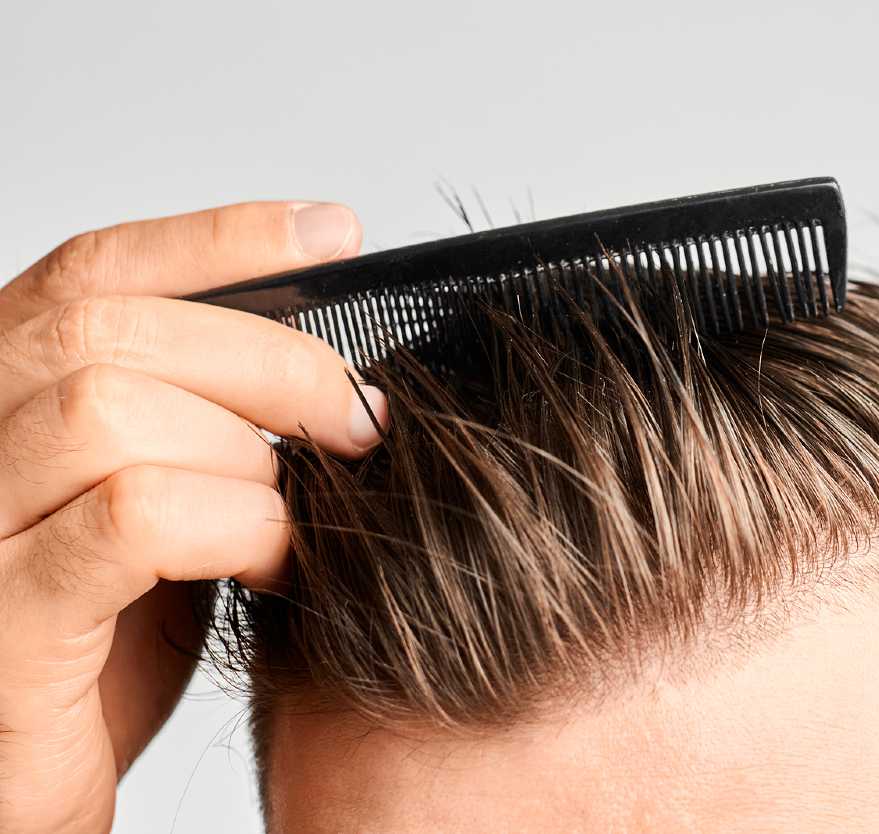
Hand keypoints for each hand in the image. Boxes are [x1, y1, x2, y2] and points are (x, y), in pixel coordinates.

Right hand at [0, 202, 385, 832]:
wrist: (32, 779)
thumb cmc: (101, 649)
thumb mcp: (157, 508)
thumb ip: (201, 429)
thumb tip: (325, 369)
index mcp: (0, 403)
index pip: (92, 271)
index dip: (220, 238)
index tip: (332, 234)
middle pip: (109, 330)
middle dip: (269, 360)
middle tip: (356, 417)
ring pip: (110, 411)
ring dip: (248, 451)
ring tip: (303, 505)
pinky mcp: (3, 625)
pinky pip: (130, 520)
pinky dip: (236, 524)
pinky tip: (280, 561)